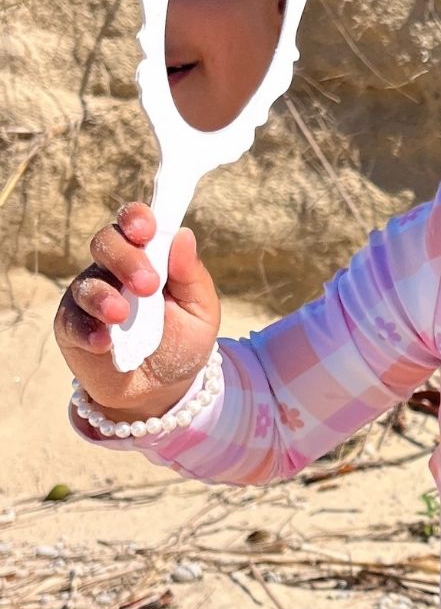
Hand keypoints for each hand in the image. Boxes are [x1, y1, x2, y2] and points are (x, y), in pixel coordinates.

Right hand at [54, 203, 221, 420]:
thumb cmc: (183, 341)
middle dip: (125, 259)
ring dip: (103, 297)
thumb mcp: (201, 310)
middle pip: (106, 244)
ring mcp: (90, 298)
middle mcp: (114, 270)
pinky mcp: (72, 328)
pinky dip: (87, 329)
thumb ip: (192, 275)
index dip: (137, 219)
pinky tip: (105, 342)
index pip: (136, 224)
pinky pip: (72, 321)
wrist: (161, 389)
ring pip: (87, 283)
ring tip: (121, 315)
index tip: (147, 230)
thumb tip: (184, 234)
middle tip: (147, 285)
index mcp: (149, 257)